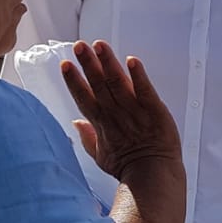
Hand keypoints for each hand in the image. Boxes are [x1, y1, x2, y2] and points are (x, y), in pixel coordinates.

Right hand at [61, 40, 180, 179]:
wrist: (155, 177)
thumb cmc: (128, 168)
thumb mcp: (101, 156)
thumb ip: (88, 137)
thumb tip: (76, 122)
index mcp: (102, 124)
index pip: (84, 98)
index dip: (74, 81)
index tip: (65, 64)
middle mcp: (116, 115)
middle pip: (99, 85)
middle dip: (88, 64)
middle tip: (79, 46)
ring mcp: (135, 111)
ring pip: (118, 82)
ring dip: (108, 62)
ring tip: (99, 45)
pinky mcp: (155, 110)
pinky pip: (145, 90)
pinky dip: (138, 75)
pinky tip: (131, 60)